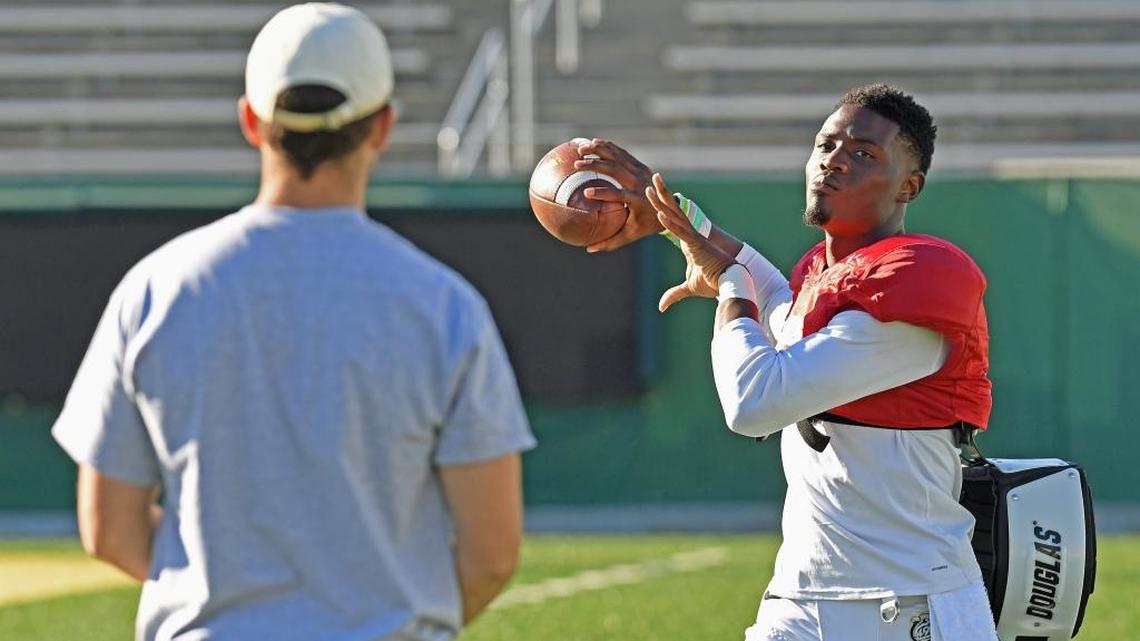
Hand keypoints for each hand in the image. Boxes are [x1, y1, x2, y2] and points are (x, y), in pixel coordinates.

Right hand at [573, 138, 659, 251]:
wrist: (670, 207)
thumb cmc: (646, 225)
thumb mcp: (630, 235)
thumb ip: (610, 242)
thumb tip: (589, 249)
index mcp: (638, 200)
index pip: (619, 195)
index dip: (604, 193)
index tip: (587, 193)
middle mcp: (640, 183)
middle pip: (616, 170)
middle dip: (596, 165)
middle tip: (576, 164)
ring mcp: (641, 172)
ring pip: (618, 157)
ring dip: (599, 151)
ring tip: (580, 148)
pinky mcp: (640, 165)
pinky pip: (622, 153)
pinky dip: (608, 147)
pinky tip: (593, 142)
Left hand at [649, 173, 735, 311]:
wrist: (731, 284)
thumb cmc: (714, 283)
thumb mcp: (689, 288)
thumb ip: (674, 294)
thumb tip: (661, 306)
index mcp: (688, 241)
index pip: (672, 220)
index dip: (663, 207)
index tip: (654, 195)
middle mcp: (691, 235)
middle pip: (673, 210)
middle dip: (662, 194)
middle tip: (653, 177)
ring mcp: (694, 238)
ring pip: (675, 216)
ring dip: (662, 202)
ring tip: (652, 185)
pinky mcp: (697, 246)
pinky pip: (682, 232)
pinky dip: (671, 224)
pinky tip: (660, 214)